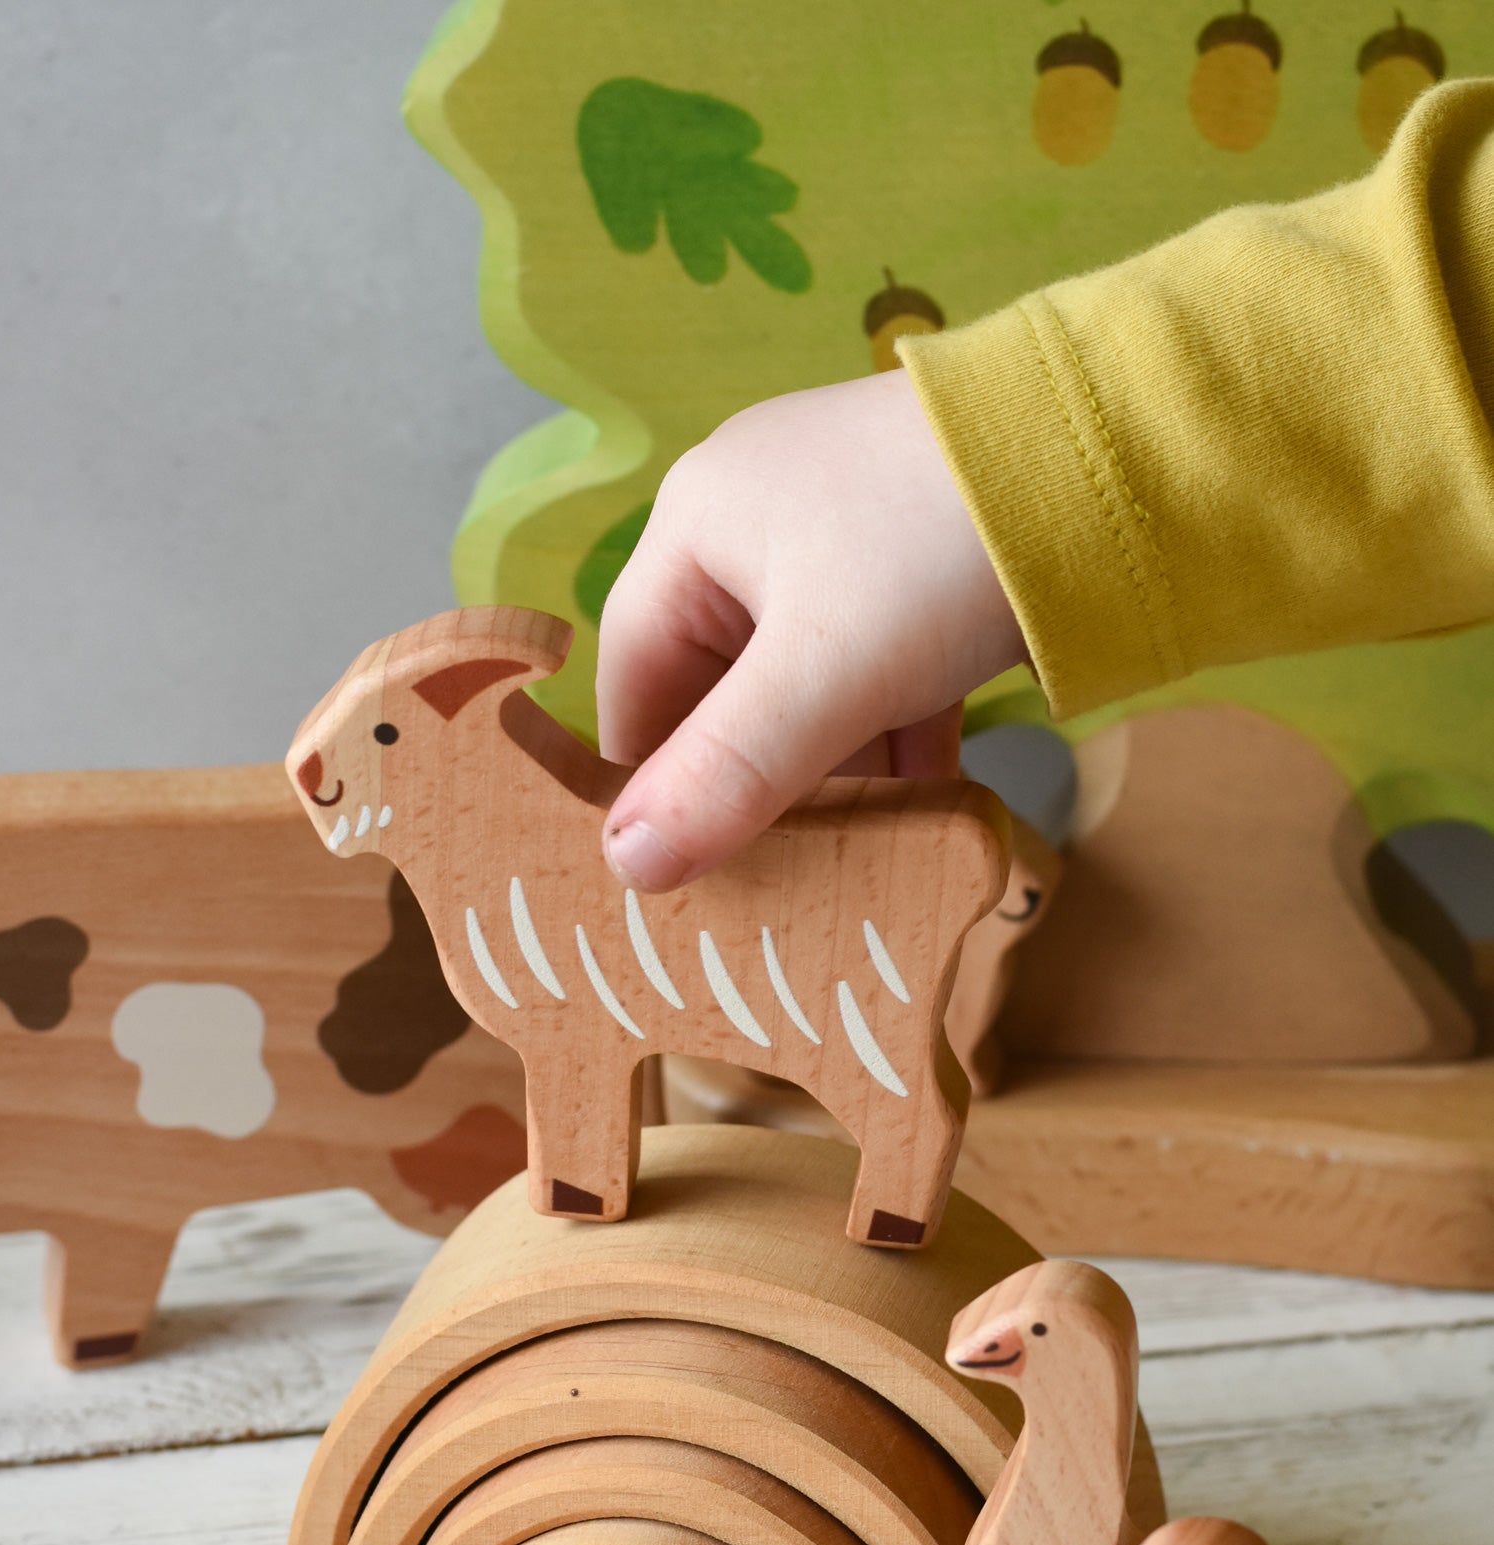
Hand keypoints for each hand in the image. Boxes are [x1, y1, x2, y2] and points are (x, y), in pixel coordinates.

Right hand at [595, 369, 1026, 891]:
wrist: (1136, 451)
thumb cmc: (944, 547)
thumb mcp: (825, 674)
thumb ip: (725, 775)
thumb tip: (627, 867)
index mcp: (697, 522)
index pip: (633, 676)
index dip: (646, 779)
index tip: (671, 870)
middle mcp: (757, 516)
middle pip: (719, 684)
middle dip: (746, 781)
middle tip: (769, 873)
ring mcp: (847, 532)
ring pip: (804, 683)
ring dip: (826, 768)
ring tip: (848, 855)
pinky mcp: (924, 555)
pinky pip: (877, 665)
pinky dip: (890, 734)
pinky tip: (919, 801)